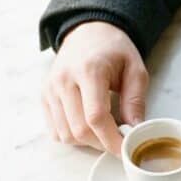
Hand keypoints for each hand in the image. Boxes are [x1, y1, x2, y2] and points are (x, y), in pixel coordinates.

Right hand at [42, 21, 148, 155]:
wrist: (88, 32)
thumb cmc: (114, 50)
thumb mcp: (135, 69)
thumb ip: (135, 100)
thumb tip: (134, 131)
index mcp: (89, 70)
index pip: (95, 117)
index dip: (111, 139)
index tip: (125, 149)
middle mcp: (64, 80)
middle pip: (79, 130)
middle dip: (101, 143)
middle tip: (118, 140)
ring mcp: (50, 89)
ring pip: (65, 134)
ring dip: (87, 142)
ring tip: (104, 131)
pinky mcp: (44, 96)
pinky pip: (55, 130)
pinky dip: (72, 136)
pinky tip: (87, 126)